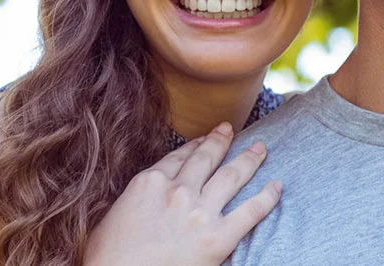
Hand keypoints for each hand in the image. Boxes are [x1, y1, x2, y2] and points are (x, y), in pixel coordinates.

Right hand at [84, 123, 280, 265]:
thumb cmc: (106, 259)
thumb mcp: (110, 217)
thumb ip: (134, 198)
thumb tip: (145, 193)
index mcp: (149, 183)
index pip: (178, 157)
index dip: (195, 146)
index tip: (204, 139)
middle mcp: (177, 191)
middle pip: (207, 158)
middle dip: (221, 141)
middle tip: (231, 129)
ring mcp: (199, 213)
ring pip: (232, 176)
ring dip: (250, 159)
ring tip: (261, 148)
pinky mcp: (217, 238)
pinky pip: (251, 211)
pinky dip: (268, 197)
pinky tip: (278, 186)